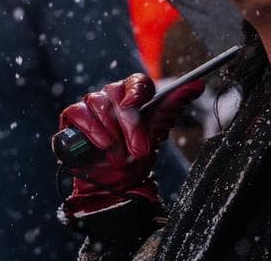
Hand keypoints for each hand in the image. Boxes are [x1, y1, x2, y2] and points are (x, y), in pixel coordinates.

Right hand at [58, 73, 204, 216]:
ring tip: (119, 155)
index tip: (134, 105)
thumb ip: (174, 105)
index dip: (136, 90)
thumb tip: (198, 84)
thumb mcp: (156, 132)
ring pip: (98, 101)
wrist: (114, 187)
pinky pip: (78, 112)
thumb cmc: (134, 158)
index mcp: (134, 97)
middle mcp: (112, 97)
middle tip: (138, 149)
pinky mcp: (72, 118)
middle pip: (116, 92)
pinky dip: (91, 130)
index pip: (136, 82)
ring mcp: (91, 106)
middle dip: (129, 124)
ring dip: (111, 132)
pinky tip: (102, 146)